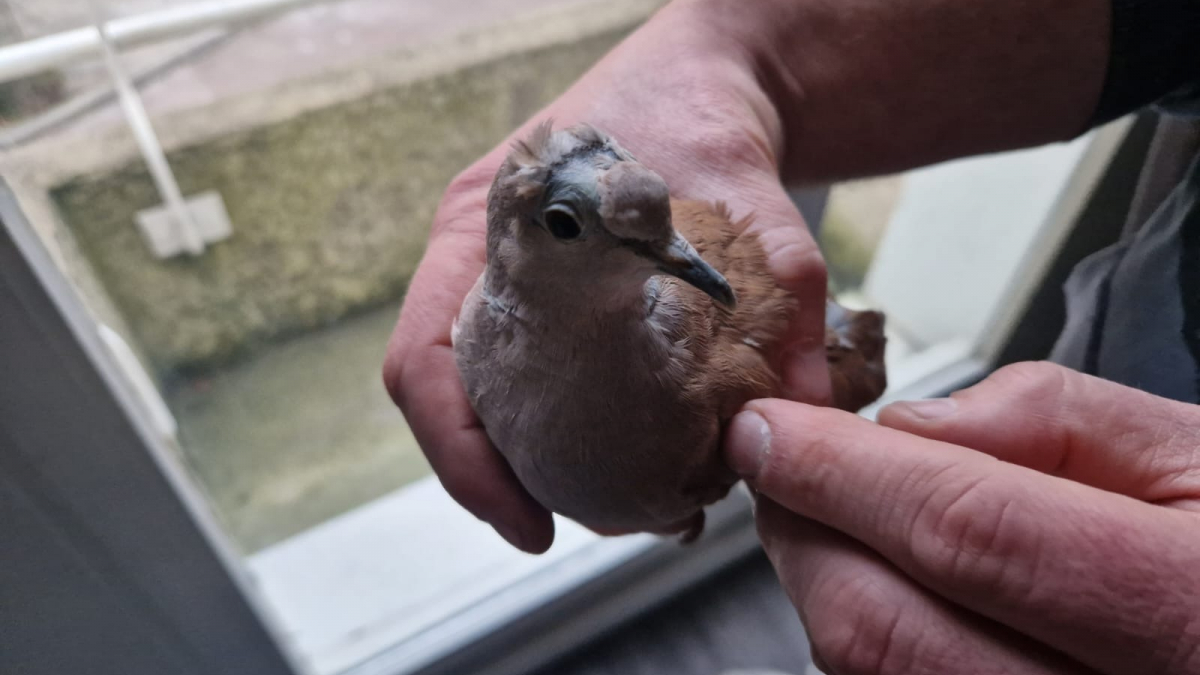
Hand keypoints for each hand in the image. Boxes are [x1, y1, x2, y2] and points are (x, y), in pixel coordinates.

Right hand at [382, 3, 830, 551]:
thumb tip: (806, 402)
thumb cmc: (695, 106)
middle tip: (579, 528)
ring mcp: (507, 284)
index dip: (460, 457)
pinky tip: (632, 458)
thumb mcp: (741, 185)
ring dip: (536, 462)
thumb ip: (782, 285)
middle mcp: (478, 263)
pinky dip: (568, 430)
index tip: (527, 521)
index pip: (423, 362)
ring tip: (618, 507)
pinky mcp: (550, 303)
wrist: (705, 79)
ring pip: (488, 398)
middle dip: (504, 479)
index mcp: (483, 226)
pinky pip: (531, 379)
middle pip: (453, 400)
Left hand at [725, 362, 1199, 674]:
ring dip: (821, 584)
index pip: (965, 531)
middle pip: (887, 625)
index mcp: (1189, 612)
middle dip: (804, 530)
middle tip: (778, 459)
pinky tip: (876, 580)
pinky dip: (862, 638)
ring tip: (824, 509)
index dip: (843, 472)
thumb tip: (913, 429)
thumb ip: (1060, 422)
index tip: (767, 425)